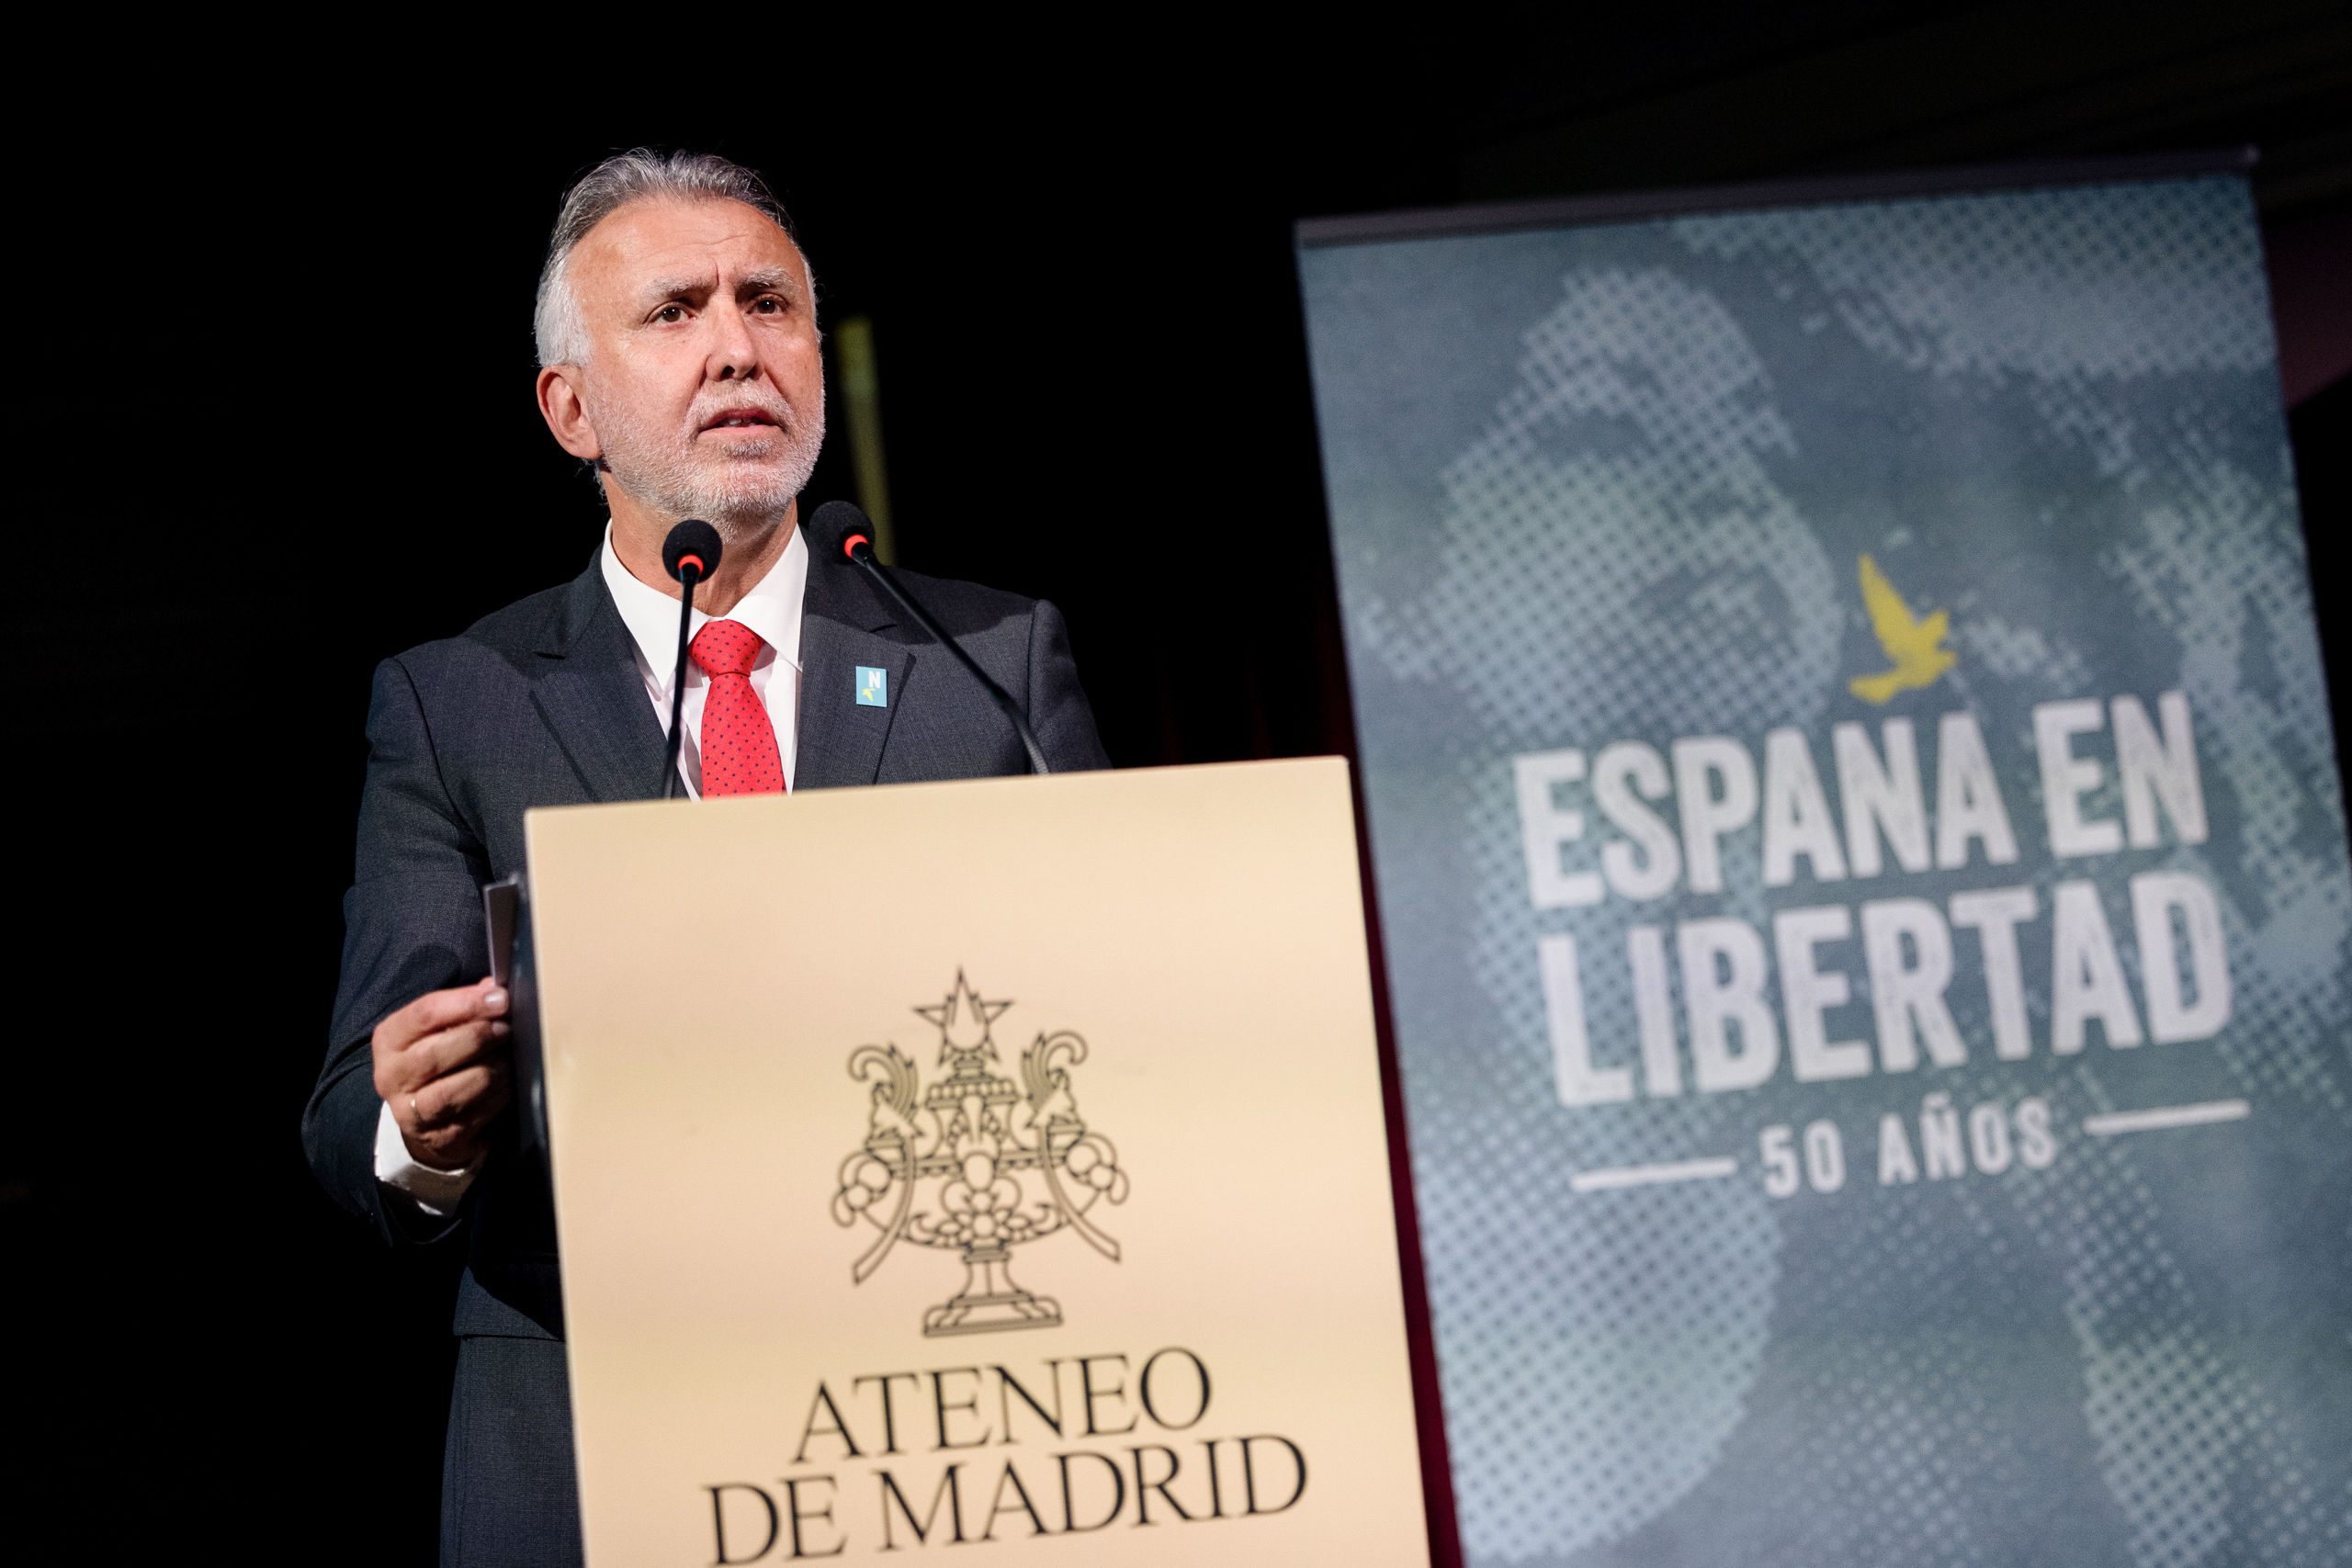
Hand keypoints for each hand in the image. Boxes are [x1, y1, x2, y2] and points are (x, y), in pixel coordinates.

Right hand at [372, 978, 511, 1171]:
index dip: (465, 1004)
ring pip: (452, 1091)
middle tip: (506, 1029)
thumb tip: (493, 989)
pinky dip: (496, 1098)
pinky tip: (507, 1084)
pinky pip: (471, 1116)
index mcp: (390, 1039)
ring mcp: (410, 1111)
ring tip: (507, 1059)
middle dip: (477, 1038)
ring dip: (489, 1071)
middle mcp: (392, 1076)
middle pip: (434, 1054)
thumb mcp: (443, 1028)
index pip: (424, 1014)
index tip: (499, 999)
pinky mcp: (437, 1137)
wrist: (429, 1115)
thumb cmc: (441, 1058)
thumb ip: (465, 1007)